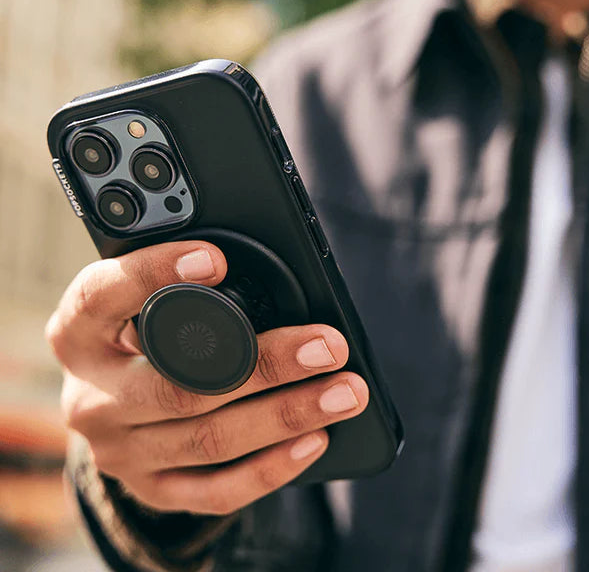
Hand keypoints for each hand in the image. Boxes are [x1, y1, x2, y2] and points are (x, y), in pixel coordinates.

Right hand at [46, 241, 367, 514]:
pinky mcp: (149, 489)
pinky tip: (314, 440)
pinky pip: (214, 491)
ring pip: (210, 439)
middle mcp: (91, 395)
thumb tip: (270, 271)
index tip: (216, 259)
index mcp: (81, 331)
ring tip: (345, 392)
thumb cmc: (143, 335)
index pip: (106, 295)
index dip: (156, 274)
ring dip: (288, 415)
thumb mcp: (143, 302)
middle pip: (181, 385)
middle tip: (328, 346)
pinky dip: (270, 468)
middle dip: (267, 365)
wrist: (112, 406)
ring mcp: (119, 450)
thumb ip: (183, 286)